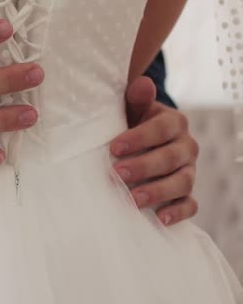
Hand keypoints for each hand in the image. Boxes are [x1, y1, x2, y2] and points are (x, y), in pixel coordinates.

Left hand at [111, 77, 198, 225]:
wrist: (140, 143)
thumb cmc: (131, 124)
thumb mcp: (132, 109)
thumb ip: (136, 98)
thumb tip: (142, 84)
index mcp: (174, 122)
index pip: (162, 129)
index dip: (139, 138)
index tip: (114, 147)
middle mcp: (186, 146)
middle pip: (170, 158)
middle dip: (144, 167)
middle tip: (118, 174)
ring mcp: (189, 171)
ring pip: (182, 182)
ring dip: (158, 191)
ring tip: (134, 199)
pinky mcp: (187, 193)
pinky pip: (190, 204)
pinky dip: (178, 212)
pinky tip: (161, 219)